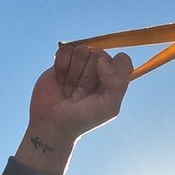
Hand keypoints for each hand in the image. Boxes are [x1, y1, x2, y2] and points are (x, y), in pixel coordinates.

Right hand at [17, 45, 133, 172]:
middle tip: (81, 93)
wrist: (52, 124)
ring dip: (74, 72)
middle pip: (99, 53)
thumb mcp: (108, 108)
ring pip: (82, 50)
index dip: (112, 67)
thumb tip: (102, 60)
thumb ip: (117, 84)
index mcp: (114, 79)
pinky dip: (61, 66)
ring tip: (70, 89)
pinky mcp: (63, 62)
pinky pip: (65, 50)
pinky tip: (60, 80)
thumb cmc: (83, 119)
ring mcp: (80, 64)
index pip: (122, 60)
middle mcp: (99, 69)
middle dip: (88, 74)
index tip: (102, 83)